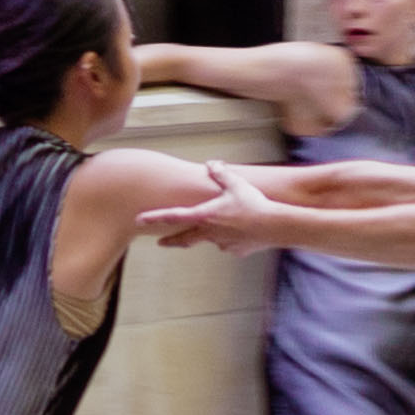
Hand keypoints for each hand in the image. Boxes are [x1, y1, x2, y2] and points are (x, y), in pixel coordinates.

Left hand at [149, 160, 288, 251]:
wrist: (274, 226)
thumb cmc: (253, 204)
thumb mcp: (236, 184)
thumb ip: (221, 174)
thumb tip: (211, 164)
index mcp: (205, 215)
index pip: (174, 216)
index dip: (155, 217)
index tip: (140, 220)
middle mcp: (209, 233)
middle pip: (185, 239)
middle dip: (172, 240)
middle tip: (161, 242)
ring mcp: (222, 244)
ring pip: (212, 239)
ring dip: (213, 233)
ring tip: (230, 222)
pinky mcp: (236, 251)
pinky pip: (230, 244)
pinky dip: (233, 238)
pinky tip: (245, 231)